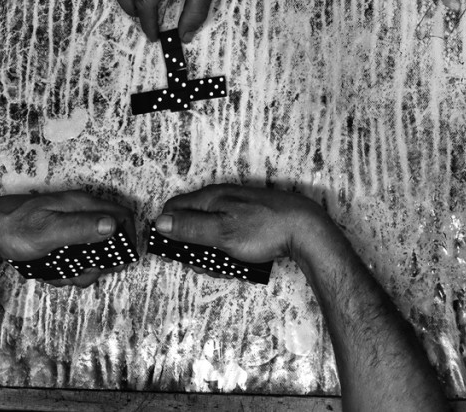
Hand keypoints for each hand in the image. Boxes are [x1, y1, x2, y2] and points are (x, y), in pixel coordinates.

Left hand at [0, 191, 133, 286]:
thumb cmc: (15, 229)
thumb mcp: (48, 231)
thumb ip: (81, 228)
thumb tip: (113, 226)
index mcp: (82, 205)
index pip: (122, 216)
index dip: (127, 240)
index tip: (119, 262)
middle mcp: (80, 212)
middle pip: (109, 239)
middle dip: (99, 263)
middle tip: (81, 275)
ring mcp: (71, 225)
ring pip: (92, 253)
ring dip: (81, 271)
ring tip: (60, 275)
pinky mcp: (62, 237)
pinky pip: (75, 257)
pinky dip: (67, 270)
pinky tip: (51, 271)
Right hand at [154, 184, 331, 263]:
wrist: (306, 230)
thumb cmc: (265, 229)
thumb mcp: (222, 232)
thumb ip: (190, 227)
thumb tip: (160, 222)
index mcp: (211, 197)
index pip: (174, 209)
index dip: (168, 231)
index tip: (175, 253)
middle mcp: (221, 200)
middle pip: (191, 225)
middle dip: (194, 250)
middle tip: (210, 266)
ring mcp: (236, 211)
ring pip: (210, 236)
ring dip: (214, 256)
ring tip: (229, 267)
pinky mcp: (249, 222)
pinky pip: (228, 239)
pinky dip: (230, 253)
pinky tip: (241, 263)